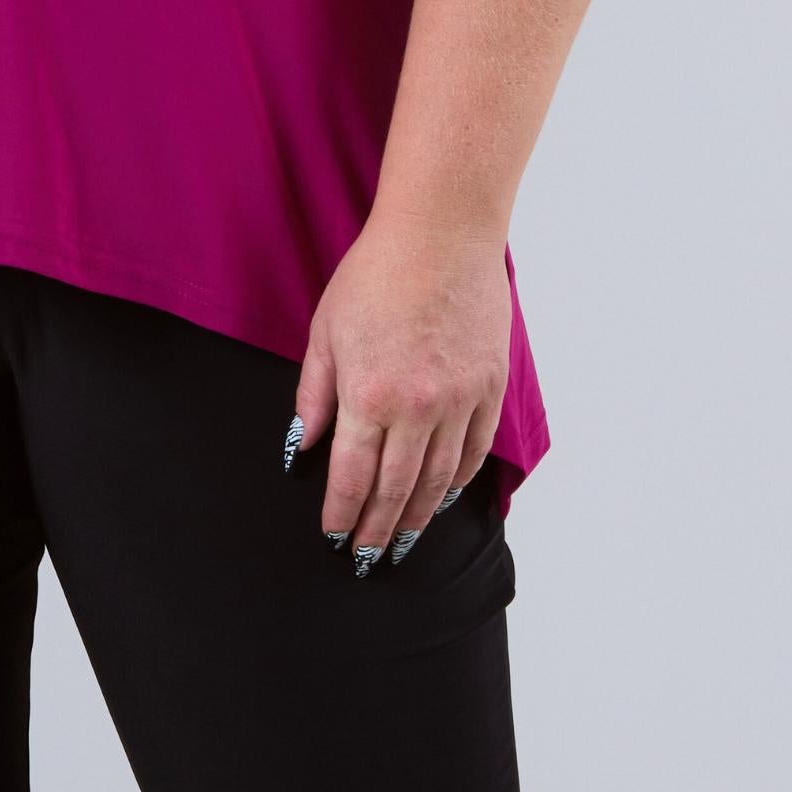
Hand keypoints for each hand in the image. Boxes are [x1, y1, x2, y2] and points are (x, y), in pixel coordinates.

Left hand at [287, 213, 508, 567]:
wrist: (441, 234)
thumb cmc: (375, 275)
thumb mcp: (326, 332)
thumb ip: (314, 396)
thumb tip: (301, 447)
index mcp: (368, 396)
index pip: (351, 476)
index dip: (342, 514)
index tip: (335, 538)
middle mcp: (417, 408)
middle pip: (395, 488)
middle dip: (378, 528)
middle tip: (369, 557)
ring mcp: (459, 400)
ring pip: (437, 479)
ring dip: (417, 517)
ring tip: (402, 542)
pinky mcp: (490, 387)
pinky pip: (474, 450)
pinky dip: (457, 481)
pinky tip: (441, 499)